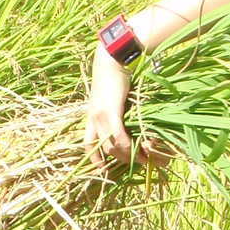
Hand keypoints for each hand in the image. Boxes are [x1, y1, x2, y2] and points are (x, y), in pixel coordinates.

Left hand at [86, 49, 134, 163]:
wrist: (111, 59)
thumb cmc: (114, 76)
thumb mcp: (110, 97)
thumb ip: (114, 111)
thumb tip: (126, 121)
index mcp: (91, 117)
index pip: (87, 144)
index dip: (95, 159)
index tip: (104, 170)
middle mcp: (92, 119)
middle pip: (102, 149)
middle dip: (119, 160)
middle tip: (135, 164)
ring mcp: (100, 116)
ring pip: (111, 146)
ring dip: (127, 156)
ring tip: (143, 159)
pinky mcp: (110, 111)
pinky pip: (118, 136)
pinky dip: (128, 146)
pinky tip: (139, 152)